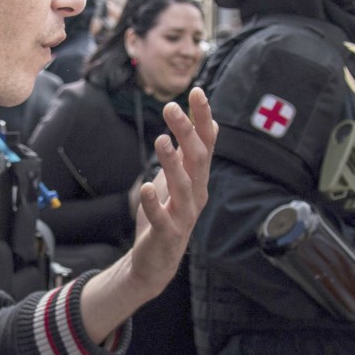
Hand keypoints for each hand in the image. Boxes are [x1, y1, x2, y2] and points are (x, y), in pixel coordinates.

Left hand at [79, 87, 216, 341]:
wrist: (155, 262)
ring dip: (172, 162)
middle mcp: (196, 194)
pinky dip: (156, 202)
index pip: (206, 143)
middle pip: (198, 159)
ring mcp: (183, 215)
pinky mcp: (167, 234)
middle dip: (187, 132)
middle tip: (171, 108)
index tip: (197, 92)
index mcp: (198, 179)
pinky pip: (163, 217)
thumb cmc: (167, 215)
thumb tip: (204, 121)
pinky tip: (147, 187)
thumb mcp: (180, 179)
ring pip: (183, 186)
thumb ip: (190, 154)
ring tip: (160, 140)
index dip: (203, 118)